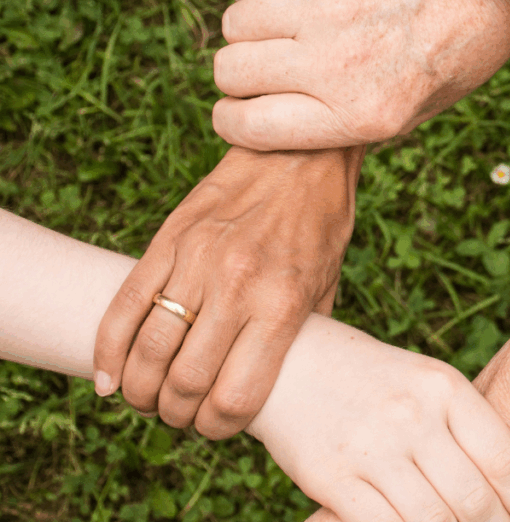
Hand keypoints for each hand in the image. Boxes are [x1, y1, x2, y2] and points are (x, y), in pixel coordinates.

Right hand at [93, 146, 360, 438]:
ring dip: (141, 389)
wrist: (299, 155)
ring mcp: (198, 260)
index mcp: (282, 305)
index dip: (219, 427)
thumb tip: (281, 386)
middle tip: (179, 415)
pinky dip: (109, 349)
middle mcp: (237, 286)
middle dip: (177, 414)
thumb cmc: (320, 225)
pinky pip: (125, 304)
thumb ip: (302, 337)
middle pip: (186, 381)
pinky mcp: (169, 239)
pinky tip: (110, 377)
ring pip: (149, 349)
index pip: (236, 396)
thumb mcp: (327, 286)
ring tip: (147, 398)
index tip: (216, 427)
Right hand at [211, 0, 509, 150]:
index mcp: (362, 115)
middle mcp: (340, 63)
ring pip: (236, 23)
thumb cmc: (453, 56)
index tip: (239, 112)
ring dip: (248, 31)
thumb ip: (346, 126)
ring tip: (281, 30)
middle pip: (231, 71)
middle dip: (239, 77)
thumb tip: (277, 131)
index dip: (233, 121)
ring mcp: (330, 5)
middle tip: (266, 69)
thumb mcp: (413, 115)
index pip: (248, 126)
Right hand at [247, 315, 509, 521]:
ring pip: (433, 521)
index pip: (503, 457)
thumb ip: (463, 426)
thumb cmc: (373, 380)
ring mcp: (371, 448)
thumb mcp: (425, 382)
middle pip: (474, 499)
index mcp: (443, 386)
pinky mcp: (332, 479)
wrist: (289, 364)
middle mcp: (411, 415)